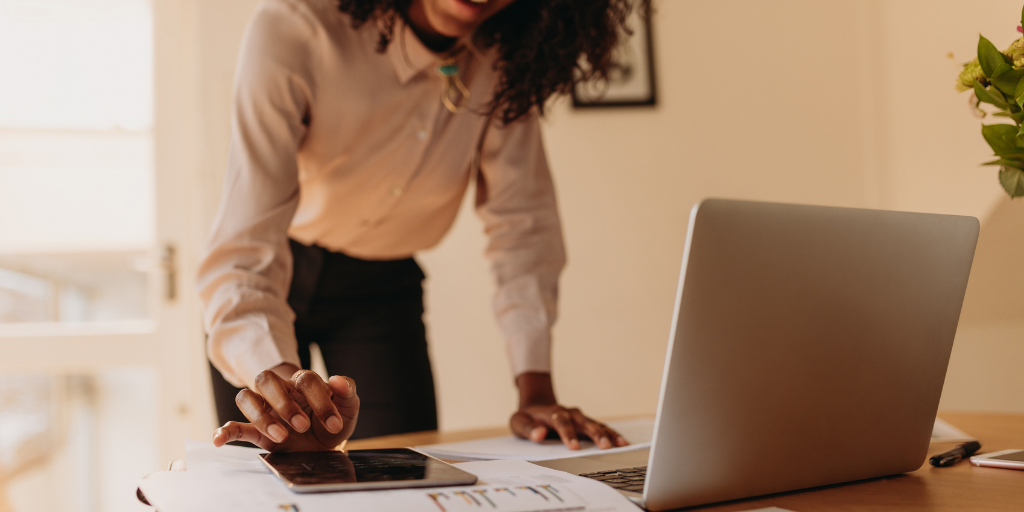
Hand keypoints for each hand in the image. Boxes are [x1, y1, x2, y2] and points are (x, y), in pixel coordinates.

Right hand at [213, 364, 359, 450]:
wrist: (325, 444)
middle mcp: (280, 391)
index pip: (305, 379)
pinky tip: (220, 439)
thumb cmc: (333, 419)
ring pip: (247, 398)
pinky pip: (234, 426)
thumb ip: (347, 391)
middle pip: (266, 379)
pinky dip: (224, 431)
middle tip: (303, 426)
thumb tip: (337, 380)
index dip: (320, 400)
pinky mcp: (256, 431)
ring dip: (261, 416)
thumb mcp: (348, 407)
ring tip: (281, 436)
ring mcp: (266, 410)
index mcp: (303, 383)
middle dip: (284, 404)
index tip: (334, 423)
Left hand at [509, 373, 627, 449]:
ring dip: (607, 434)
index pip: (561, 422)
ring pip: (595, 424)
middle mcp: (569, 413)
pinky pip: (601, 427)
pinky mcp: (585, 422)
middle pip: (583, 422)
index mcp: (552, 412)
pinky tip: (622, 442)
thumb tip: (538, 434)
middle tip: (604, 446)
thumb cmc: (528, 417)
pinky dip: (611, 433)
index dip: (568, 434)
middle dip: (594, 433)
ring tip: (620, 444)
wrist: (536, 406)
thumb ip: (528, 428)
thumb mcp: (519, 422)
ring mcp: (579, 417)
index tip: (573, 447)